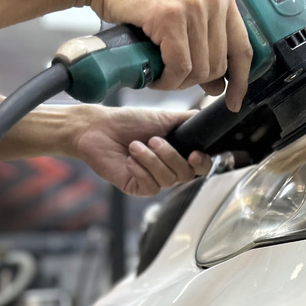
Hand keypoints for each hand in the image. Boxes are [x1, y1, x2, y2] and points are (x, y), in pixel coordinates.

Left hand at [70, 105, 210, 196]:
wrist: (98, 129)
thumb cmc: (128, 122)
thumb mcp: (164, 117)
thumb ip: (189, 119)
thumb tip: (207, 117)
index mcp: (178, 153)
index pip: (201, 167)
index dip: (201, 164)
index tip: (193, 154)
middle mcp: (168, 169)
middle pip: (186, 175)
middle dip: (170, 156)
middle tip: (152, 139)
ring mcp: (153, 180)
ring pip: (167, 180)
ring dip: (150, 160)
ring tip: (134, 145)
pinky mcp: (137, 188)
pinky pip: (150, 187)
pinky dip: (140, 170)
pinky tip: (128, 160)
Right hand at [86, 0, 252, 109]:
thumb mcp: (184, 14)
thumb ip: (204, 45)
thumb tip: (218, 85)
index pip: (242, 48)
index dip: (240, 81)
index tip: (234, 101)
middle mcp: (214, 0)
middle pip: (218, 65)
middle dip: (194, 81)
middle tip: (172, 76)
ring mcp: (194, 7)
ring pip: (199, 69)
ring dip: (177, 82)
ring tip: (160, 73)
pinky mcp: (171, 16)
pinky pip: (179, 66)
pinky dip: (166, 79)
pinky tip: (155, 76)